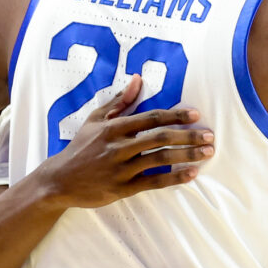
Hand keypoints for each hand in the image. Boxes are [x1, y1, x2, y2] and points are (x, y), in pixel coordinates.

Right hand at [35, 75, 214, 208]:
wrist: (57, 181)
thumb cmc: (80, 147)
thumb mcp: (95, 119)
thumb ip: (120, 101)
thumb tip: (138, 78)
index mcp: (114, 128)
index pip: (151, 118)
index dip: (176, 115)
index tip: (196, 114)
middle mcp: (118, 147)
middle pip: (160, 138)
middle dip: (188, 136)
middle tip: (210, 135)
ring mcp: (120, 169)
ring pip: (160, 159)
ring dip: (187, 155)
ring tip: (207, 153)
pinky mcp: (122, 189)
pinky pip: (153, 182)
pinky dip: (174, 177)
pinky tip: (193, 174)